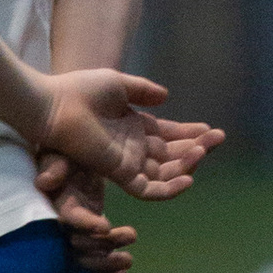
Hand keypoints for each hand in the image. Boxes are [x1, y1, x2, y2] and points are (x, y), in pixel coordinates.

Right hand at [34, 152, 135, 272]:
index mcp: (60, 201)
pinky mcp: (89, 233)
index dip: (85, 224)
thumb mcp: (62, 152)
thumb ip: (55, 164)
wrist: (78, 158)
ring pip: (86, 255)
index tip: (105, 226)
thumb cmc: (70, 153)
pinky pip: (94, 256)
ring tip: (128, 260)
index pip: (69, 218)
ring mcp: (77, 230)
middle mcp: (64, 221)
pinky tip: (124, 271)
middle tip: (130, 236)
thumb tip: (45, 182)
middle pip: (78, 243)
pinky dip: (107, 267)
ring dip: (107, 261)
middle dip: (101, 247)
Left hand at [35, 71, 224, 201]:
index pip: (167, 135)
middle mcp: (132, 147)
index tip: (210, 131)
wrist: (54, 104)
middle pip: (171, 154)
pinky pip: (148, 189)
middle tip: (218, 139)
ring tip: (205, 151)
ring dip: (187, 164)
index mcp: (133, 126)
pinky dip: (169, 188)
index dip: (189, 134)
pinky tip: (190, 178)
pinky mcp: (119, 173)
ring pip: (165, 172)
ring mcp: (127, 162)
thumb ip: (143, 91)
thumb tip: (166, 97)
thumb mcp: (119, 84)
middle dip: (196, 148)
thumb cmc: (80, 90)